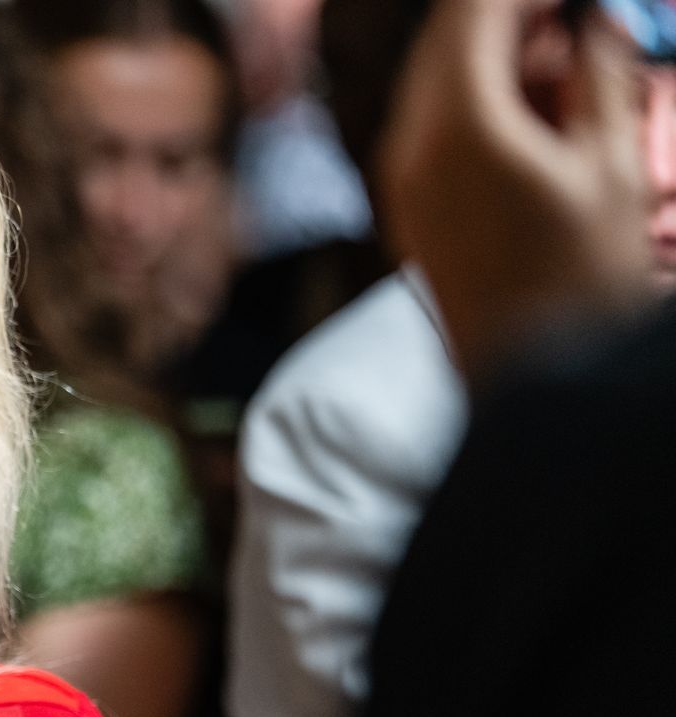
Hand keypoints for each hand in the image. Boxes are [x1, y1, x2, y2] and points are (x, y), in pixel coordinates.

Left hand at [382, 0, 651, 381]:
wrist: (531, 383)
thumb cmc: (583, 280)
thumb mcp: (612, 164)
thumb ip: (599, 72)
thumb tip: (593, 16)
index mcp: (459, 123)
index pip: (474, 10)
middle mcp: (409, 144)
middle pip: (448, 40)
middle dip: (512, 19)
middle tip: (578, 24)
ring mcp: (398, 178)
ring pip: (439, 82)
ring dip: (499, 61)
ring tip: (572, 76)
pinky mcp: (405, 207)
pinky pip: (432, 128)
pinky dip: (479, 106)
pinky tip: (539, 119)